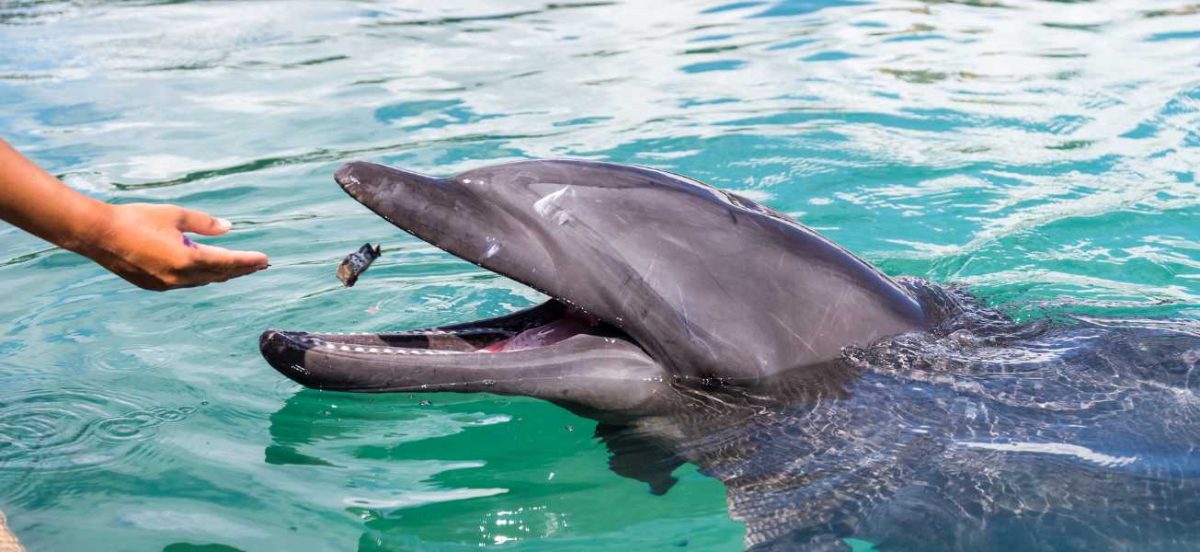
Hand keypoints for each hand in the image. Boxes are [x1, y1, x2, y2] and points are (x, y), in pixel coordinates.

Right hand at [77, 203, 268, 290]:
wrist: (97, 234)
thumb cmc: (136, 219)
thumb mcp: (174, 214)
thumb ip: (203, 223)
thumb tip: (228, 227)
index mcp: (187, 259)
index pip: (227, 263)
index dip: (248, 261)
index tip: (265, 260)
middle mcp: (179, 277)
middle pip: (219, 275)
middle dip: (240, 269)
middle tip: (260, 265)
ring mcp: (166, 284)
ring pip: (203, 281)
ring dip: (222, 274)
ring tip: (240, 268)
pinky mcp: (154, 285)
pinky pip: (186, 283)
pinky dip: (201, 276)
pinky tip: (208, 270)